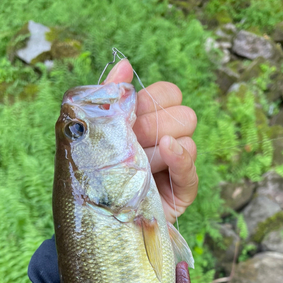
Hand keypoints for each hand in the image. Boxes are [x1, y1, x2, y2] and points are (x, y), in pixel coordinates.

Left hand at [104, 59, 197, 222]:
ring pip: (186, 138)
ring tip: (135, 166)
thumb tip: (124, 63)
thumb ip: (108, 95)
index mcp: (146, 121)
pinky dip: (180, 158)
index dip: (153, 99)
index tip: (131, 112)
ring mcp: (175, 166)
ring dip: (156, 150)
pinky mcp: (182, 191)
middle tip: (132, 140)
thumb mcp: (93, 131)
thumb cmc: (91, 173)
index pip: (169, 93)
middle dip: (154, 124)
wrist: (94, 218)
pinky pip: (191, 168)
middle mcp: (164, 140)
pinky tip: (168, 151)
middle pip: (183, 113)